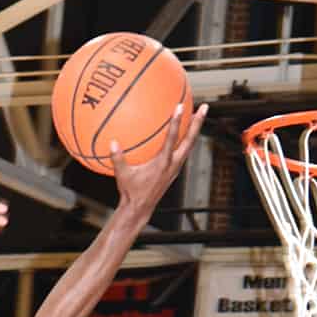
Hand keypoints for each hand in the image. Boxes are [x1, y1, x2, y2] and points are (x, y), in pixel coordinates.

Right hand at [111, 102, 207, 221]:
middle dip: (198, 123)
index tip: (180, 107)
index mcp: (162, 164)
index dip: (176, 122)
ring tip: (198, 115)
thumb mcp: (122, 174)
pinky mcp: (174, 171)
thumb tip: (112, 142)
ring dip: (195, 130)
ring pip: (189, 145)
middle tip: (204, 107)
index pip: (172, 139)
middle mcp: (173, 165)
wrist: (140, 208)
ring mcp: (176, 168)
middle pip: (190, 140)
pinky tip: (185, 132)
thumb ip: (117, 158)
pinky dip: (186, 140)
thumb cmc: (131, 192)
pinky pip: (183, 151)